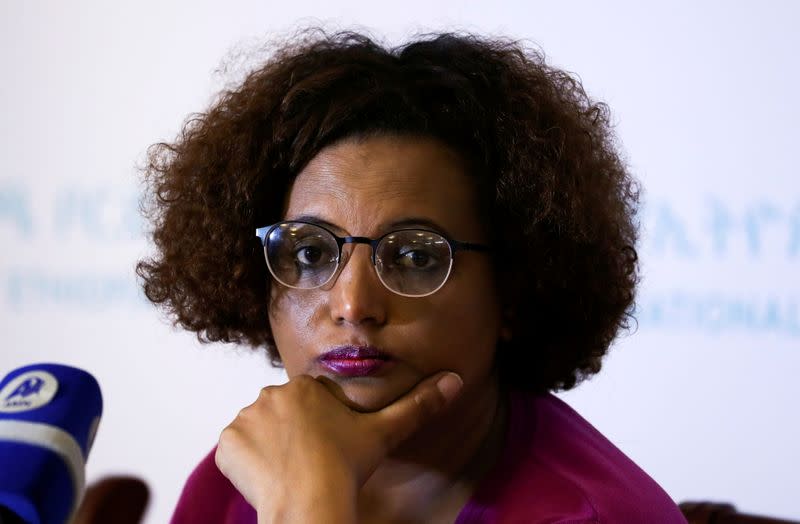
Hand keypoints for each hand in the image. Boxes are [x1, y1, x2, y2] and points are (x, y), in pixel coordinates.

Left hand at [214, 371, 463, 523]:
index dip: (319, 429)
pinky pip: (235, 449)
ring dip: (270, 448)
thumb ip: (418, 405)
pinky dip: (248, 463)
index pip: (309, 404)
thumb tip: (454, 379)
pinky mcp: (226, 444)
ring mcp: (244, 419)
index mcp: (305, 387)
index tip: (327, 450)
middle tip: (311, 464)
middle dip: (294, 436)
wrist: (310, 503)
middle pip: (282, 415)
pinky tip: (269, 478)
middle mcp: (269, 394)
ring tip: (291, 472)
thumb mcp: (384, 433)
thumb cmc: (346, 468)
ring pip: (259, 431)